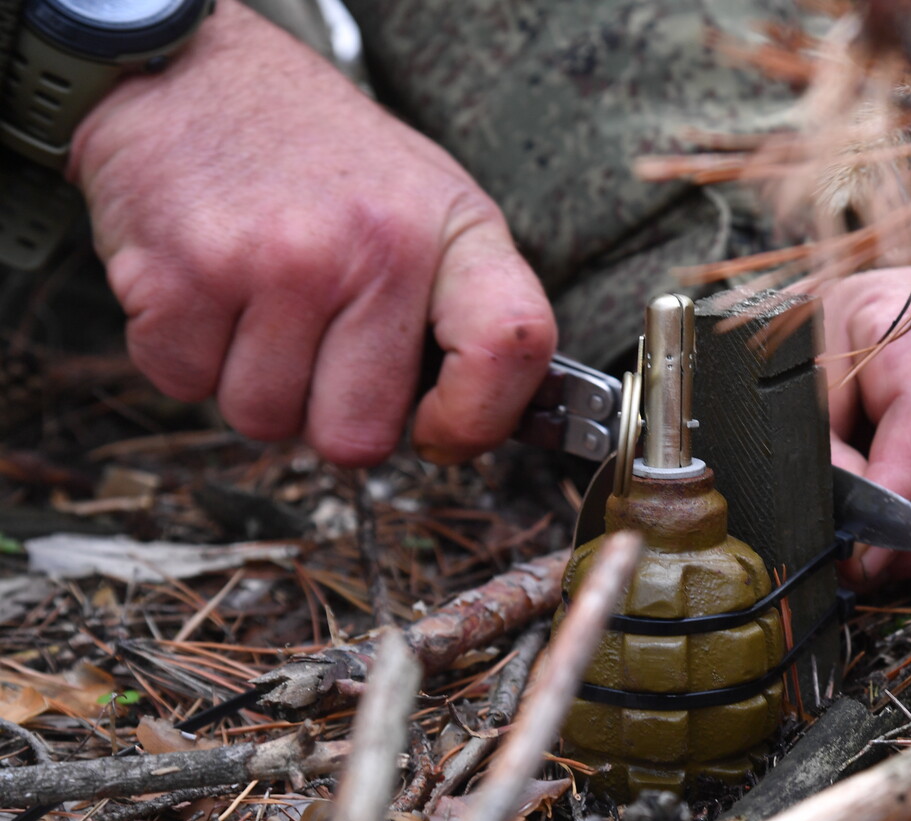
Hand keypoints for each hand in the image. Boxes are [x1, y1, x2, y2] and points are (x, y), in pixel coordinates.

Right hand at [71, 0, 554, 465]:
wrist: (196, 73)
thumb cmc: (327, 165)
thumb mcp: (431, 208)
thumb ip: (466, 313)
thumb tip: (474, 430)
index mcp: (450, 230)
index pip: (511, 347)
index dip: (478, 420)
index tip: (440, 430)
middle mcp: (372, 246)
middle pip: (357, 437)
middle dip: (330, 414)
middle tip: (318, 345)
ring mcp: (274, 262)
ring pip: (263, 420)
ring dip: (252, 383)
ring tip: (259, 304)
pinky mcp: (180, 273)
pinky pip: (185, 385)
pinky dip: (186, 355)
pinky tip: (207, 290)